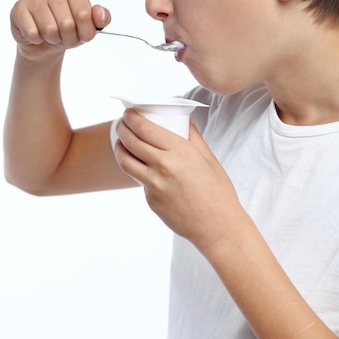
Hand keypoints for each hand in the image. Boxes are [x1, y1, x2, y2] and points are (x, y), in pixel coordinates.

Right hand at [10, 0, 110, 61]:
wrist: (45, 44)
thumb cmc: (69, 31)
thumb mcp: (90, 27)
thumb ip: (102, 19)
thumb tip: (100, 14)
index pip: (84, 15)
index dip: (85, 33)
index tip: (82, 34)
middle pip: (67, 24)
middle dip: (69, 38)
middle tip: (64, 37)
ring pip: (49, 29)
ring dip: (53, 39)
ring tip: (51, 35)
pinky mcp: (19, 8)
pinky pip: (32, 33)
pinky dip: (37, 40)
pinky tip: (37, 33)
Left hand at [114, 109, 244, 252]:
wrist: (217, 226)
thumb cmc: (218, 191)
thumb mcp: (208, 158)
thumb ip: (193, 136)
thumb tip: (184, 118)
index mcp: (180, 151)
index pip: (145, 128)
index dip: (131, 117)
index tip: (128, 112)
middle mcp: (163, 166)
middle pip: (130, 142)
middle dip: (122, 128)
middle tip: (122, 123)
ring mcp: (154, 185)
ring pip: (126, 162)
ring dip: (120, 148)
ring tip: (122, 142)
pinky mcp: (151, 201)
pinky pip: (140, 181)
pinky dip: (140, 171)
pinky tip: (147, 169)